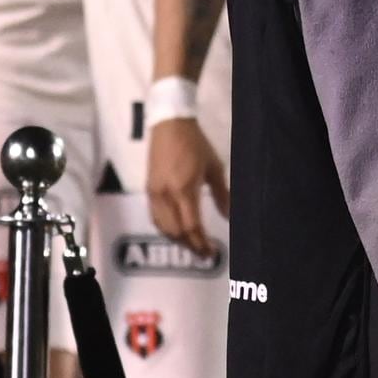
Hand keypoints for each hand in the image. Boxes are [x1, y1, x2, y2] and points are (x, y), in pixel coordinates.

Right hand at [144, 116, 226, 251]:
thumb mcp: (214, 168)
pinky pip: (155, 218)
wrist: (170, 124)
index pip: (191, 226)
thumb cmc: (195, 144)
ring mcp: (154, 193)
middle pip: (175, 232)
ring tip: (192, 245)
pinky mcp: (148, 190)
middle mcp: (166, 195)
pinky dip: (166, 229)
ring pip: (163, 228)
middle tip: (204, 253)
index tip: (212, 252)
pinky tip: (177, 231)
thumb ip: (222, 195)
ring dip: (177, 240)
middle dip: (190, 246)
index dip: (201, 243)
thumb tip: (229, 217)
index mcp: (184, 189)